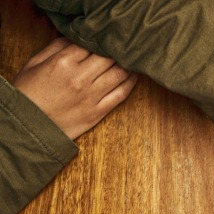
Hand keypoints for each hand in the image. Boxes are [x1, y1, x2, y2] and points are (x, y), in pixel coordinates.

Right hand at [13, 38, 136, 139]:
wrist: (28, 126)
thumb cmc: (28, 93)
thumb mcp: (34, 63)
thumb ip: (55, 47)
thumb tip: (74, 37)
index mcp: (63, 63)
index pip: (90, 44)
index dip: (98, 39)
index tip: (103, 38)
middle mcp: (80, 78)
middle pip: (108, 57)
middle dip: (115, 50)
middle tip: (121, 47)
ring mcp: (91, 96)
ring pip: (119, 74)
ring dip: (128, 64)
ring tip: (131, 59)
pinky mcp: (98, 112)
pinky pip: (121, 94)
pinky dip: (130, 83)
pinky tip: (133, 75)